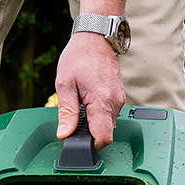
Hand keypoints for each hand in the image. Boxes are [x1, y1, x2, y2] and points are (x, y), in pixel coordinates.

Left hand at [55, 33, 124, 148]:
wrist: (95, 38)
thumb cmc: (79, 57)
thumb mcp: (65, 84)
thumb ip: (67, 112)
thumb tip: (64, 134)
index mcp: (102, 101)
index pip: (103, 138)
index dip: (90, 145)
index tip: (77, 142)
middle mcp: (115, 102)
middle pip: (106, 133)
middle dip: (90, 134)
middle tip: (73, 123)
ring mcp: (119, 99)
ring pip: (108, 124)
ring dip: (94, 123)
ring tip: (80, 108)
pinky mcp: (119, 96)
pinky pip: (110, 114)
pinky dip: (99, 114)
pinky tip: (87, 103)